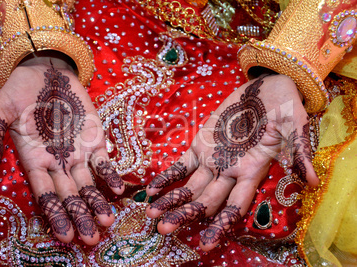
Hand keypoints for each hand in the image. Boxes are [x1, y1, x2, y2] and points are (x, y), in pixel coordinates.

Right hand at [0, 56, 124, 244]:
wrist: (47, 72)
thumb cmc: (21, 90)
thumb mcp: (1, 108)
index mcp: (34, 160)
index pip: (45, 194)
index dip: (55, 214)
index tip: (65, 235)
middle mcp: (57, 162)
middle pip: (70, 195)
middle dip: (80, 217)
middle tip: (91, 239)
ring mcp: (77, 152)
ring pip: (89, 184)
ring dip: (98, 202)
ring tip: (107, 221)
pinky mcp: (95, 139)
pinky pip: (103, 161)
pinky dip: (111, 174)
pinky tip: (118, 189)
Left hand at [145, 74, 318, 250]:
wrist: (264, 88)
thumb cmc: (283, 107)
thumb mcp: (293, 126)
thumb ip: (297, 152)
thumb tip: (314, 182)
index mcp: (251, 172)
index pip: (234, 206)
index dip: (220, 225)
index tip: (205, 244)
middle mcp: (230, 171)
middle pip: (206, 201)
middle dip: (185, 216)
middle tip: (163, 229)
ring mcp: (213, 160)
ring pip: (189, 187)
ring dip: (170, 201)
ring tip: (150, 215)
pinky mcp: (200, 146)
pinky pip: (181, 165)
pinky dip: (167, 177)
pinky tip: (151, 190)